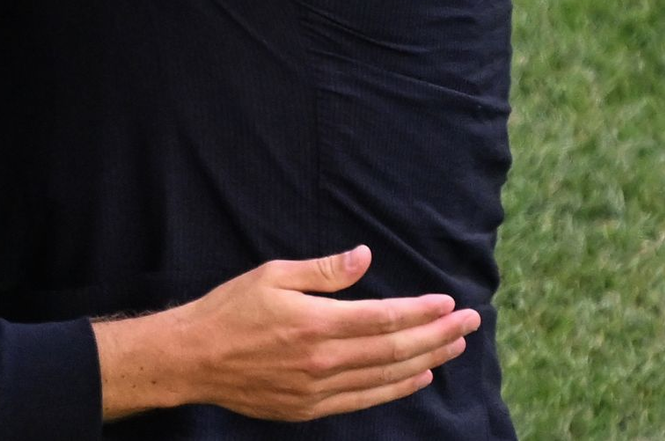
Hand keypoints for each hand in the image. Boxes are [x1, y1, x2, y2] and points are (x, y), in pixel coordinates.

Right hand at [95, 246, 479, 421]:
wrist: (195, 358)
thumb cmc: (230, 308)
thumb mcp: (273, 274)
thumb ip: (323, 270)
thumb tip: (364, 256)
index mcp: (316, 323)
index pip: (385, 318)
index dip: (421, 311)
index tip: (448, 302)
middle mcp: (325, 361)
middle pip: (395, 349)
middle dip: (437, 335)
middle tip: (469, 322)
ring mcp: (320, 390)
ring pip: (386, 377)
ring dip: (426, 360)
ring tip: (454, 347)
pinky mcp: (312, 408)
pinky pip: (365, 399)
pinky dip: (396, 389)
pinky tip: (417, 377)